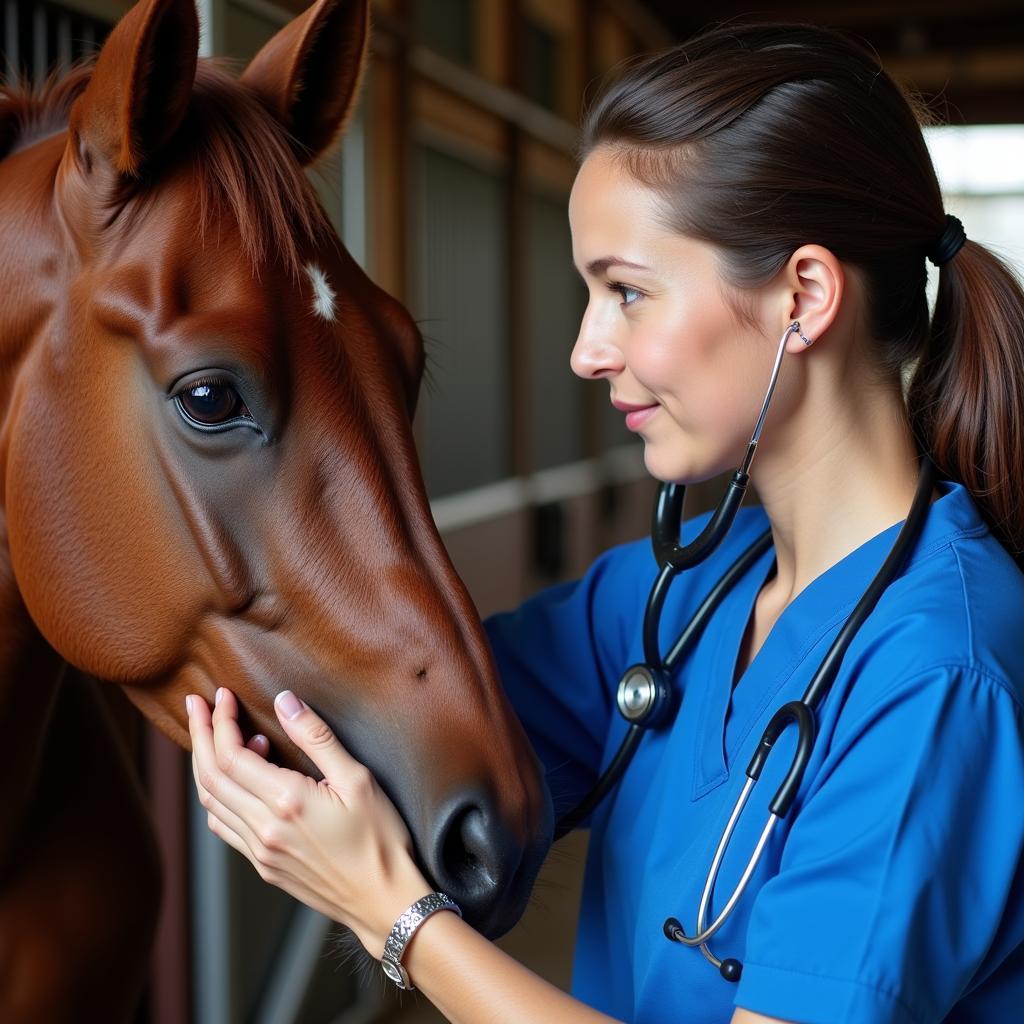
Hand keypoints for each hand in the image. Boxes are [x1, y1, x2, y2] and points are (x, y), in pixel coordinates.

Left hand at [186, 687, 431, 956]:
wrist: (383, 899)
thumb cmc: (379, 838)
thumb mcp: (357, 778)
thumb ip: (316, 738)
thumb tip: (285, 702)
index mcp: (285, 802)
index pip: (231, 755)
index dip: (219, 722)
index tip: (221, 695)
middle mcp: (264, 829)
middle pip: (210, 776)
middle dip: (200, 735)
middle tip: (197, 704)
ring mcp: (260, 852)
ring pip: (211, 802)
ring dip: (205, 765)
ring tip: (219, 736)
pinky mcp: (264, 866)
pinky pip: (224, 827)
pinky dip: (217, 796)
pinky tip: (235, 780)